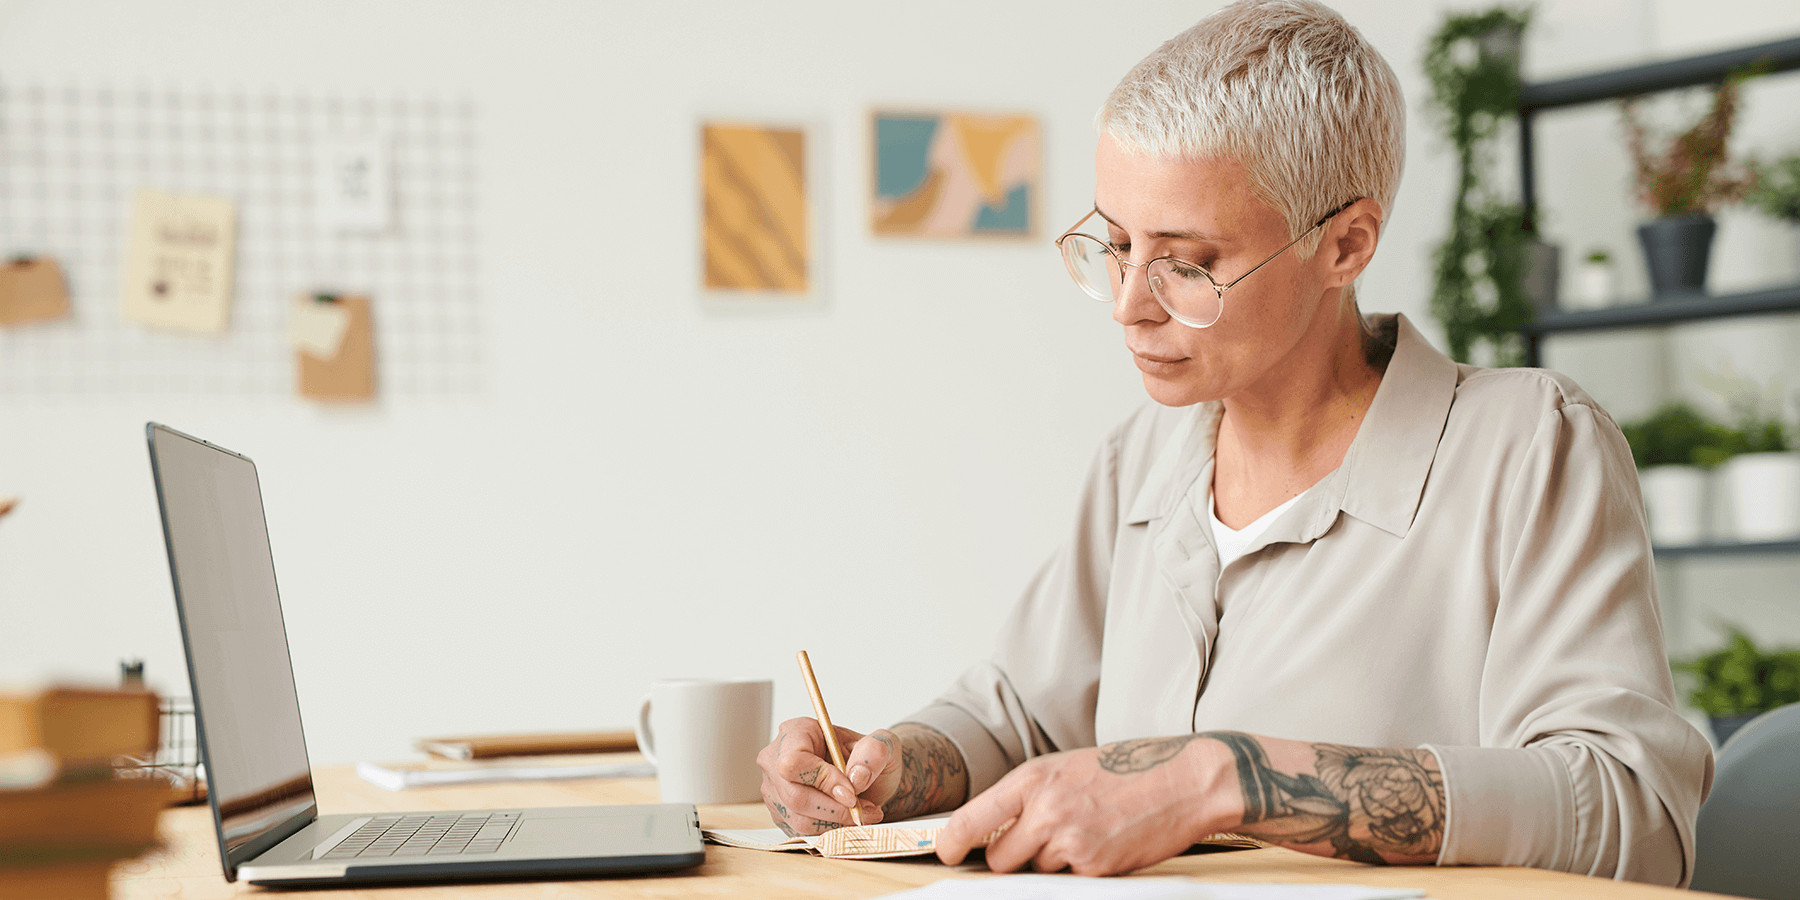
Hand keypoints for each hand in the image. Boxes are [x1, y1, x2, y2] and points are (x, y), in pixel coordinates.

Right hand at [757, 717, 901, 835]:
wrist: (866, 777)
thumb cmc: (868, 757)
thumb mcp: (882, 745)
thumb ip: (873, 754)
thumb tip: (856, 777)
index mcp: (797, 732)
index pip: (794, 761)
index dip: (823, 781)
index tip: (852, 794)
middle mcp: (776, 758)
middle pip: (793, 795)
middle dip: (833, 809)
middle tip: (861, 810)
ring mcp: (774, 787)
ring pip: (797, 818)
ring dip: (834, 823)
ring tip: (860, 814)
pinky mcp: (779, 811)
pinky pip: (799, 831)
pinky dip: (828, 830)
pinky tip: (845, 820)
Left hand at [934, 736, 1233, 874]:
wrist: (1183, 780)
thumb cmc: (1126, 770)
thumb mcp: (1066, 768)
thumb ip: (1030, 796)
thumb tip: (998, 830)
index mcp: (1033, 778)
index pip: (972, 818)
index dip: (952, 842)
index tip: (947, 852)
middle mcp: (1045, 809)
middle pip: (1000, 859)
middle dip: (1013, 859)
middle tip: (1040, 842)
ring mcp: (1069, 840)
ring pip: (1036, 870)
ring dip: (1052, 861)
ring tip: (1086, 832)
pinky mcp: (1094, 866)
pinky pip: (1070, 878)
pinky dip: (1082, 868)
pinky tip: (1105, 843)